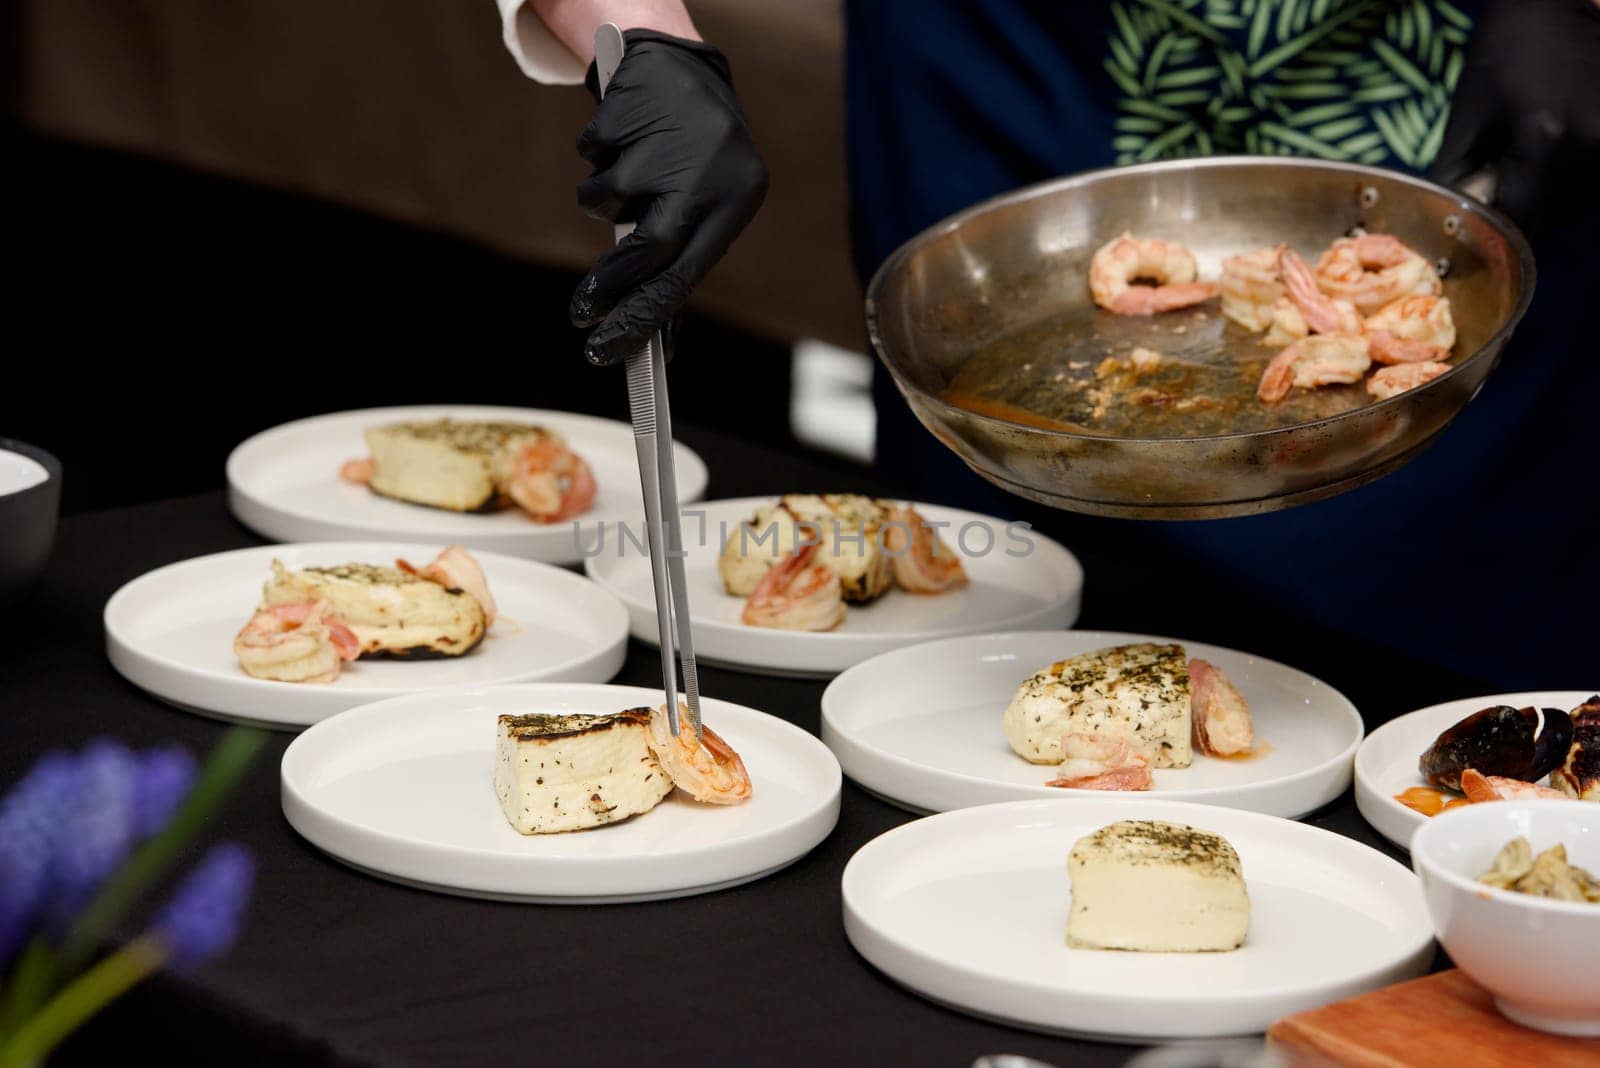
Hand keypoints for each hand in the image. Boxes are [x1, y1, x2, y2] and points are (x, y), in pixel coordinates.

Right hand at [570, 30, 767, 365]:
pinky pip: (593, 158)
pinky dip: (596, 159)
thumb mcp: (706, 208)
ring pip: (608, 201)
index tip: (603, 349)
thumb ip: (679, 267)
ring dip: (604, 199)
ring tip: (628, 175)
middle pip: (646, 250)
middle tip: (583, 310)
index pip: (682, 278)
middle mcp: (707, 174)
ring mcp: (668, 141)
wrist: (680, 70)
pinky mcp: (632, 112)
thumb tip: (658, 346)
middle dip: (609, 285)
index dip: (639, 319)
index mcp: (734, 204)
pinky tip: (623, 138)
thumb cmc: (694, 161)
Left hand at [1430, 0, 1599, 234]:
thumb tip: (1442, 224)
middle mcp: (1595, 147)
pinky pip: (1596, 182)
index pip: (1519, 225)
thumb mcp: (1472, 113)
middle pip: (1553, 218)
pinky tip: (1559, 144)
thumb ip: (1457, 176)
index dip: (1494, 236)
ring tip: (1534, 153)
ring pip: (1578, 203)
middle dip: (1523, 211)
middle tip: (1503, 183)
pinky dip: (1575, 177)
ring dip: (1550, 196)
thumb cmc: (1512, 48)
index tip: (1478, 232)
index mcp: (1548, 142)